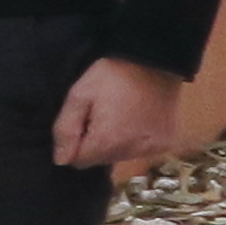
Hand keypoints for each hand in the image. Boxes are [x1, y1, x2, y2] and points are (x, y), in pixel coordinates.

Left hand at [55, 55, 188, 175]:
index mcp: (106, 143)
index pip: (77, 160)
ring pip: (119, 155)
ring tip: (119, 113)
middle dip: (94, 142)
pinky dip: (135, 139)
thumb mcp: (81, 94)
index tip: (83, 121)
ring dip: (115, 141)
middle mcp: (129, 152)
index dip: (75, 141)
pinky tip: (136, 118)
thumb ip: (65, 128)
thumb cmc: (115, 76)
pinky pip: (140, 149)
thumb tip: (60, 160)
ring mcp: (151, 150)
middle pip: (99, 159)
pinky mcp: (165, 143)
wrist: (158, 64)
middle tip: (101, 113)